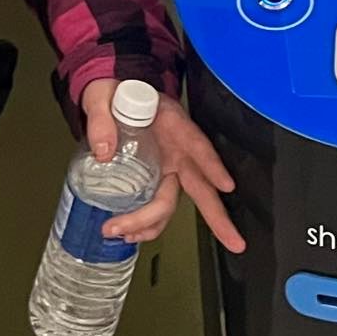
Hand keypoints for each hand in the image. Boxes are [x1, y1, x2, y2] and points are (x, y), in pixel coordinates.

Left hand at [80, 80, 246, 254]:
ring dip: (155, 224)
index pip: (197, 144)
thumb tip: (103, 150)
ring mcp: (168, 166)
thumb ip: (101, 119)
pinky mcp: (155, 178)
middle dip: (218, 216)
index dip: (212, 164)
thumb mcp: (101, 96)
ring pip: (171, 202)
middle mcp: (177, 149)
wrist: (110, 97)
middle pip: (200, 185)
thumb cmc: (113, 92)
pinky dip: (145, 222)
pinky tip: (129, 233)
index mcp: (172, 123)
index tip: (226, 184)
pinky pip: (156, 204)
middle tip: (235, 242)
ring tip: (130, 236)